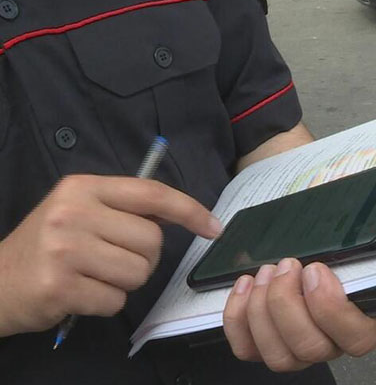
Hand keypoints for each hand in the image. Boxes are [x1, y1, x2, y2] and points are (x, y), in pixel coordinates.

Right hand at [0, 175, 221, 336]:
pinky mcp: (60, 285)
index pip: (151, 193)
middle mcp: (74, 212)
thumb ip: (124, 208)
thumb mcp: (80, 211)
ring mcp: (65, 249)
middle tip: (110, 259)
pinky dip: (105, 302)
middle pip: (152, 240)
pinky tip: (80, 293)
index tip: (214, 227)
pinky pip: (116, 300)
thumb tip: (182, 213)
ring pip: (139, 272)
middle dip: (143, 257)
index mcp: (84, 187)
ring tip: (94, 276)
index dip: (189, 210)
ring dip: (125, 282)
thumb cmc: (47, 245)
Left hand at [223, 258, 375, 371]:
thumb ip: (345, 261)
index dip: (331, 305)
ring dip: (262, 307)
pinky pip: (245, 348)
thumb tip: (323, 263)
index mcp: (359, 325)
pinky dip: (238, 315)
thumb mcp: (346, 257)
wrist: (306, 268)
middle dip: (287, 300)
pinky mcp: (264, 349)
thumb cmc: (330, 265)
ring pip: (277, 355)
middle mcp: (328, 346)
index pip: (357, 338)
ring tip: (267, 273)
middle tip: (287, 267)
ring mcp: (295, 354)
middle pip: (309, 347)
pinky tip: (246, 286)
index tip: (316, 271)